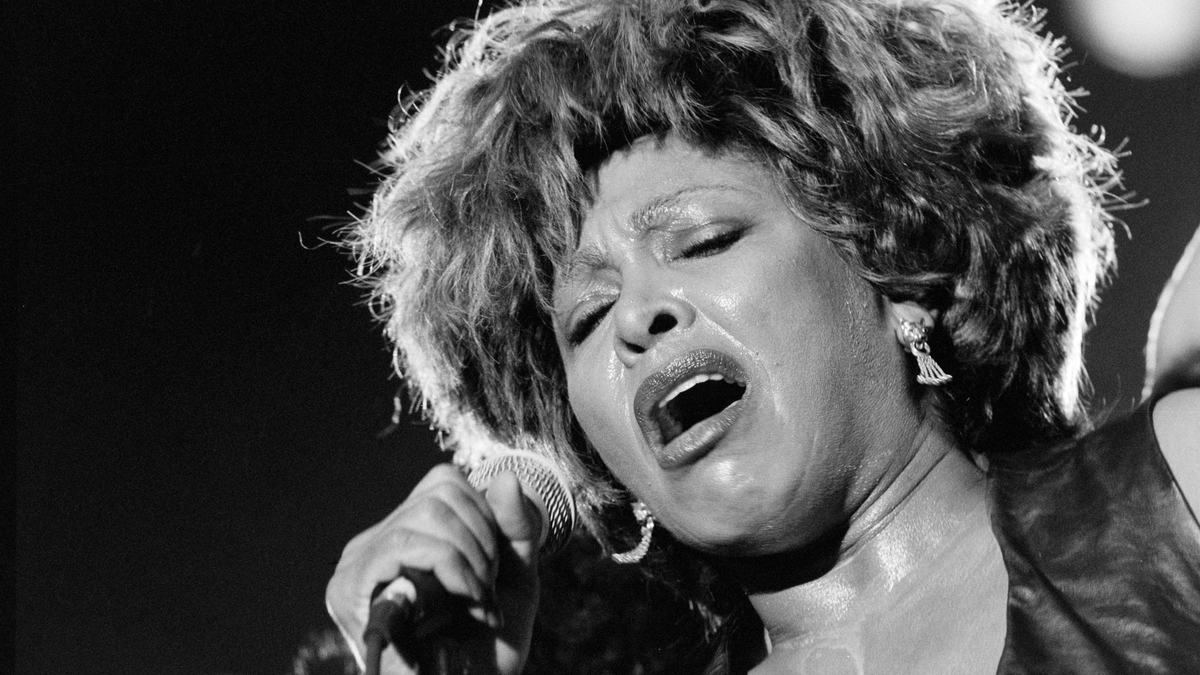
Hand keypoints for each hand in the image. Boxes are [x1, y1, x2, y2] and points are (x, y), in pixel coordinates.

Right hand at [326, 464, 542, 673]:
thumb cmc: (485, 647)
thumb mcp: (515, 578)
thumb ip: (515, 528)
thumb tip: (506, 477)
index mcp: (405, 535)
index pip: (444, 482)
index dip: (484, 515)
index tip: (494, 568)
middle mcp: (375, 543)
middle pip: (439, 493)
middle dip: (482, 539)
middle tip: (486, 590)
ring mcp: (358, 564)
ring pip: (426, 514)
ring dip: (469, 558)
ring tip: (476, 601)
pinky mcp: (351, 587)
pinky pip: (406, 544)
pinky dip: (451, 567)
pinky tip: (463, 600)